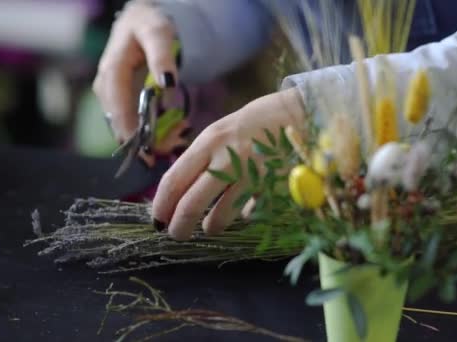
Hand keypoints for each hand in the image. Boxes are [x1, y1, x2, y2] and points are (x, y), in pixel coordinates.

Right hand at [93, 1, 181, 165]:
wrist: (141, 21)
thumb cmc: (150, 25)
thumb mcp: (158, 34)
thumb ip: (162, 57)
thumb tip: (166, 83)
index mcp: (112, 70)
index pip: (118, 107)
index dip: (130, 131)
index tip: (144, 151)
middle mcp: (106, 85)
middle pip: (119, 121)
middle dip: (141, 140)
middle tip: (163, 155)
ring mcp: (110, 93)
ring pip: (123, 124)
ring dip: (145, 138)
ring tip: (170, 145)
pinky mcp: (118, 99)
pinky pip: (129, 120)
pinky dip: (147, 130)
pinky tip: (167, 136)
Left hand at [152, 88, 305, 239]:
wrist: (299, 114)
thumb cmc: (255, 124)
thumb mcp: (222, 133)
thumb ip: (202, 160)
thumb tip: (182, 193)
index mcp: (209, 142)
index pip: (174, 180)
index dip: (162, 205)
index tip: (157, 219)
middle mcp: (227, 158)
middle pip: (191, 203)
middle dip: (180, 226)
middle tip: (176, 234)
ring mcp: (251, 176)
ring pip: (220, 216)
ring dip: (211, 226)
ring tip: (210, 226)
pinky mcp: (272, 189)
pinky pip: (250, 213)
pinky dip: (244, 216)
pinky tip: (244, 212)